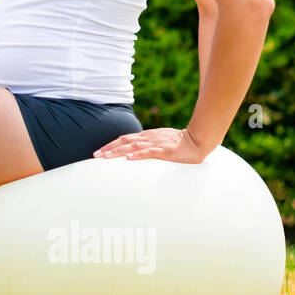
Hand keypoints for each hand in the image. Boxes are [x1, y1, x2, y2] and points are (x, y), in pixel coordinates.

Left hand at [92, 127, 209, 163]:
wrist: (198, 140)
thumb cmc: (179, 142)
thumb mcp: (160, 142)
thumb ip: (148, 146)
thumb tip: (135, 153)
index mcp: (147, 136)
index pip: (124, 139)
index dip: (111, 145)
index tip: (99, 152)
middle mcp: (148, 138)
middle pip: (124, 141)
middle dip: (109, 148)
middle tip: (95, 156)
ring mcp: (156, 143)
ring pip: (133, 146)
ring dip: (118, 151)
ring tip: (105, 157)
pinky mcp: (165, 151)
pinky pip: (149, 152)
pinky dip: (138, 154)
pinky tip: (129, 158)